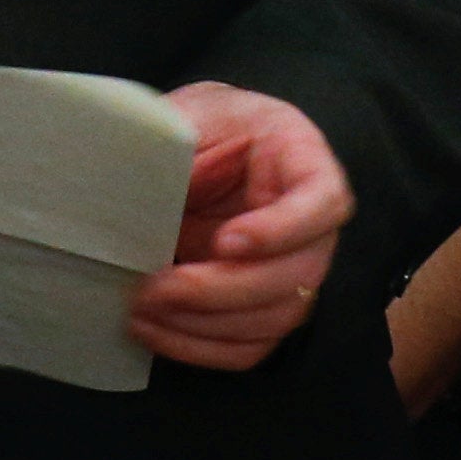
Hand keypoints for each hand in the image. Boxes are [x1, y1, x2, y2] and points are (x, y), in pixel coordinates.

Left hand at [129, 83, 352, 372]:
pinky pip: (248, 346)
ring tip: (139, 309)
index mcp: (303, 159)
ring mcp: (294, 271)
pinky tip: (151, 329)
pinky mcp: (266, 307)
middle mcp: (312, 224)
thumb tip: (138, 182)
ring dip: (203, 324)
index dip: (282, 230)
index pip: (322, 201)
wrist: (197, 153)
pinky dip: (198, 346)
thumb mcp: (190, 113)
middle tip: (154, 287)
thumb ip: (177, 139)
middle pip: (296, 274)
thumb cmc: (202, 126)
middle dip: (221, 289)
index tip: (226, 240)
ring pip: (272, 318)